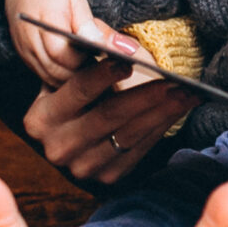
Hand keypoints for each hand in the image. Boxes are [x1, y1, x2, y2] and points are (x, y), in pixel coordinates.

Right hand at [3, 0, 117, 84]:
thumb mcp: (78, 2)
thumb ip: (96, 28)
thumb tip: (123, 49)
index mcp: (45, 20)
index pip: (63, 53)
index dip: (84, 62)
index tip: (105, 62)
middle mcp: (30, 40)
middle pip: (57, 71)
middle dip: (82, 76)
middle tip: (104, 73)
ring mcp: (25, 52)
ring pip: (51, 79)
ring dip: (73, 81)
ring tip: (94, 73)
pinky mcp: (25, 60)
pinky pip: (45, 77)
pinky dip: (63, 79)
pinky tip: (80, 74)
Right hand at [23, 54, 198, 183]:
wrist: (71, 135)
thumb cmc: (76, 94)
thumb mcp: (72, 75)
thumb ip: (89, 60)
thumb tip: (122, 49)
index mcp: (40, 119)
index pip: (77, 90)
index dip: (104, 74)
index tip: (130, 60)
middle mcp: (57, 147)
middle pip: (108, 115)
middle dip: (146, 95)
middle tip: (175, 80)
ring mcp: (81, 167)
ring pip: (128, 134)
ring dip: (163, 112)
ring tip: (187, 93)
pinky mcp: (106, 177)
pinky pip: (139, 150)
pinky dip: (162, 127)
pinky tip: (179, 110)